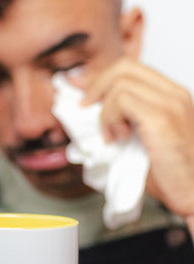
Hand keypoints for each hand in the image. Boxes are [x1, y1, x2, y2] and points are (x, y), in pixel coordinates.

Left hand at [82, 57, 193, 233]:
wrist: (193, 195)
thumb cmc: (169, 175)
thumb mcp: (140, 140)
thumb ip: (121, 120)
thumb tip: (86, 109)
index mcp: (171, 96)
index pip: (131, 69)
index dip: (101, 77)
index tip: (80, 90)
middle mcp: (174, 94)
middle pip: (124, 67)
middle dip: (96, 86)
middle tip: (85, 110)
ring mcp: (170, 104)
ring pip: (120, 82)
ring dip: (105, 110)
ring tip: (111, 135)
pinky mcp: (162, 118)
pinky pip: (122, 100)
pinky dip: (110, 118)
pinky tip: (116, 139)